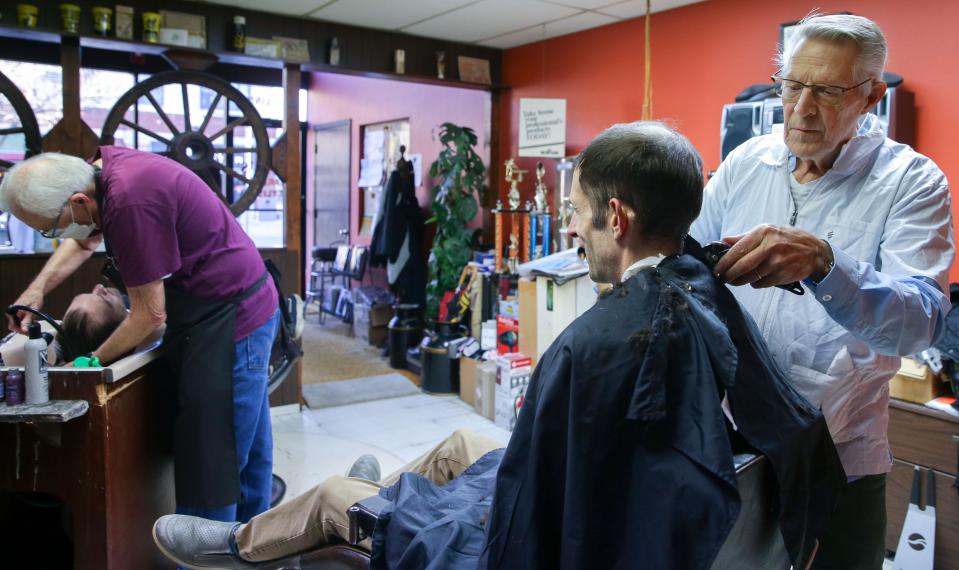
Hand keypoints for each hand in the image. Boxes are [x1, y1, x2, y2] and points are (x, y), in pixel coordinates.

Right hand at [7, 287, 43, 333]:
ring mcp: (15, 312)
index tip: (27, 332)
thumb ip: (27, 320)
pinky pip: (21, 320)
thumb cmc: (34, 298)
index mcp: (13, 311)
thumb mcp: (33, 310)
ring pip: (18, 323)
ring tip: (33, 324)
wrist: (36, 291)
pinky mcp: (18, 312)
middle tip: (32, 330)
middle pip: (15, 326)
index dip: (20, 330)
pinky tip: (32, 321)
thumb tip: (24, 329)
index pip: (12, 326)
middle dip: (23, 329)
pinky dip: (26, 322)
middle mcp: (12, 311)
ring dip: (25, 326)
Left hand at [713, 224, 831, 287]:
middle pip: (742, 266)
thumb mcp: (767, 231)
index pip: (737, 250)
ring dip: (739, 281)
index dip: (724, 262)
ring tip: (735, 280)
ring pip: (750, 277)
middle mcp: (770, 246)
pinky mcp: (782, 275)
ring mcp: (777, 262)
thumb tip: (723, 241)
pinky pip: (760, 284)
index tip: (716, 269)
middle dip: (729, 275)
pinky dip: (754, 284)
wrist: (813, 251)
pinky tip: (755, 280)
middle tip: (722, 278)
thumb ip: (744, 237)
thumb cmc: (786, 239)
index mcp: (763, 233)